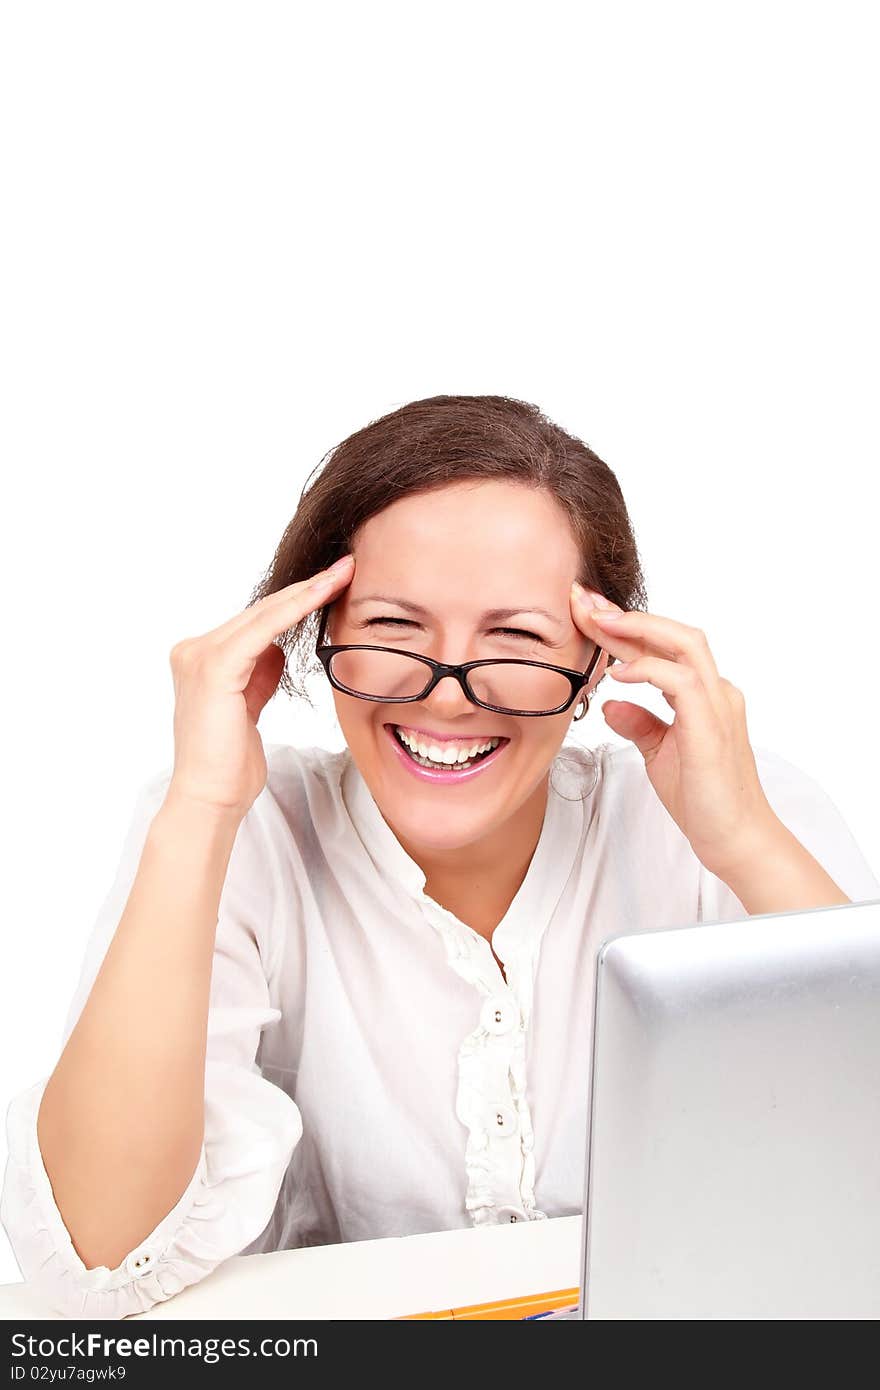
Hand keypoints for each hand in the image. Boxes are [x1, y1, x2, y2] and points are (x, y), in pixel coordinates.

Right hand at [166, 554, 355, 819]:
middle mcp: (193, 650)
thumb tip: (277, 650)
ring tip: (342, 574)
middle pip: (260, 612)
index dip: (295, 600)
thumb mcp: (249, 706)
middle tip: (345, 566)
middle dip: (306, 588)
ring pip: (264, 614)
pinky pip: (262, 630)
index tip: (332, 582)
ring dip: (306, 592)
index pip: (256, 621)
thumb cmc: (231, 762)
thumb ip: (258, 674)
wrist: (212, 797)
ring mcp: (198, 656)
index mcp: (200, 658)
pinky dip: (294, 610)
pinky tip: (321, 594)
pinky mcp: (213, 668)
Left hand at [570, 582, 778, 881]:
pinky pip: (680, 681)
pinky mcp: (711, 724)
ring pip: (683, 643)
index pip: (662, 646)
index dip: (624, 626)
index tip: (587, 611)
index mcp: (703, 694)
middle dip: (626, 614)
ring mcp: (718, 703)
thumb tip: (611, 704)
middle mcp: (715, 690)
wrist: (733, 837)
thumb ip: (640, 723)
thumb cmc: (703, 799)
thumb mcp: (659, 754)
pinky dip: (649, 669)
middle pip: (672, 633)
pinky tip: (619, 671)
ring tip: (598, 621)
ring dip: (638, 628)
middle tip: (583, 601)